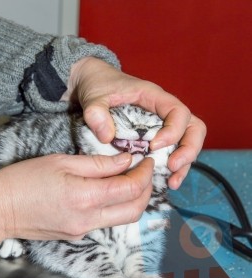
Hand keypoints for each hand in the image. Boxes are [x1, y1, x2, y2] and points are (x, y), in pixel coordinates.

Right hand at [0, 153, 153, 242]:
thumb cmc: (24, 181)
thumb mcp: (61, 162)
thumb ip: (98, 164)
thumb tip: (126, 160)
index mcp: (85, 197)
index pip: (131, 189)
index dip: (145, 174)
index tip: (147, 161)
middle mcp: (89, 220)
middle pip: (135, 210)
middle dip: (147, 189)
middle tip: (145, 171)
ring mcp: (84, 231)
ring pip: (124, 219)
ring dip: (134, 200)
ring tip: (131, 179)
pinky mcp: (78, 235)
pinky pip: (107, 222)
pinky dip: (117, 207)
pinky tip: (111, 192)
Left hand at [61, 57, 205, 189]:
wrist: (95, 85)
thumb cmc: (98, 87)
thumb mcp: (94, 96)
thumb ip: (96, 112)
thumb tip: (107, 136)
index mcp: (154, 97)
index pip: (178, 112)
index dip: (173, 131)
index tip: (154, 146)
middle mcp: (164, 112)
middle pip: (194, 128)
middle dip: (188, 150)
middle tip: (172, 167)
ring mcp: (163, 126)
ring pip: (188, 143)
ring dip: (184, 164)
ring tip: (172, 182)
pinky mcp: (157, 139)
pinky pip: (173, 153)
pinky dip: (173, 169)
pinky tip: (165, 182)